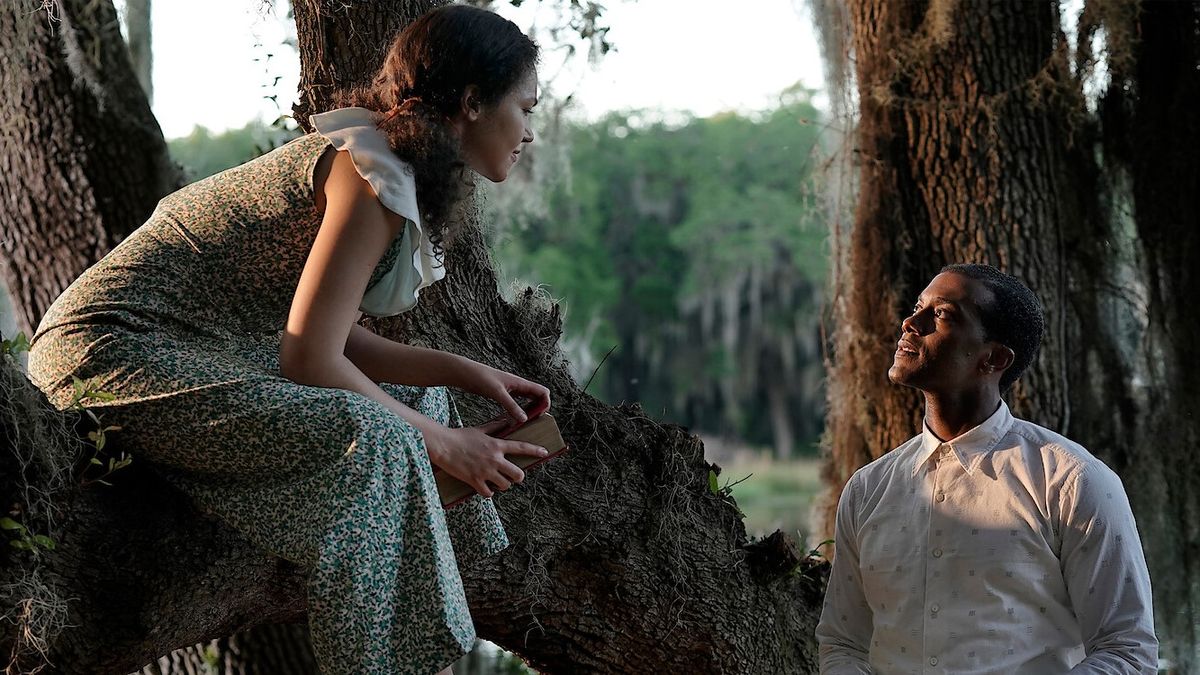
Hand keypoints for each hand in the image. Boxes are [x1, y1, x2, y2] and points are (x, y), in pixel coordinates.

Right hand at [423, 419, 548, 497]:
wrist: (443, 445)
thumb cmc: (460, 436)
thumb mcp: (480, 430)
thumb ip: (495, 427)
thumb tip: (506, 420)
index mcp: (497, 445)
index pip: (521, 447)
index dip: (535, 450)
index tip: (544, 453)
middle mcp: (494, 459)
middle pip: (518, 474)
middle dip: (518, 477)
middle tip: (512, 476)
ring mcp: (485, 471)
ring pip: (505, 485)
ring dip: (503, 485)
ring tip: (497, 482)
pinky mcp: (475, 480)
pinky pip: (488, 493)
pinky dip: (488, 492)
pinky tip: (485, 488)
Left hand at [455, 362, 550, 428]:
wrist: (466, 373)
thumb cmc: (481, 377)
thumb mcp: (497, 393)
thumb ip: (511, 406)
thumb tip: (524, 419)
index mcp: (520, 382)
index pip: (543, 391)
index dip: (546, 403)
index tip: (541, 415)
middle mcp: (518, 386)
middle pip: (537, 396)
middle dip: (540, 408)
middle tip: (535, 421)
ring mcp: (510, 390)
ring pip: (527, 400)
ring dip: (530, 410)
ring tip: (526, 423)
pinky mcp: (503, 394)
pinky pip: (516, 403)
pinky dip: (518, 411)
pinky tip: (513, 419)